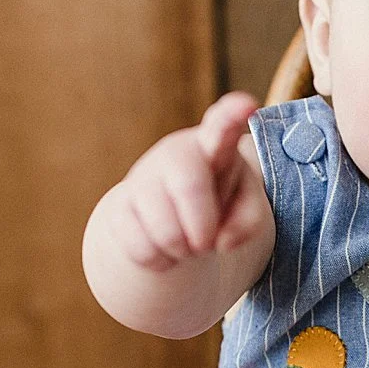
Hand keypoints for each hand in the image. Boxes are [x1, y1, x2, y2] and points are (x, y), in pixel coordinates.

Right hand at [114, 91, 267, 272]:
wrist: (171, 219)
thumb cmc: (217, 204)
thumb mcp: (245, 208)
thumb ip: (249, 220)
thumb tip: (221, 239)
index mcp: (215, 146)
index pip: (222, 125)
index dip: (232, 116)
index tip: (246, 105)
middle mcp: (176, 155)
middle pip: (189, 186)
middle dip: (203, 229)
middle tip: (206, 241)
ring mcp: (143, 179)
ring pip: (165, 231)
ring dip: (183, 251)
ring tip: (186, 241)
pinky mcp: (119, 207)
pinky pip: (142, 249)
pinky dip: (161, 262)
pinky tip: (163, 247)